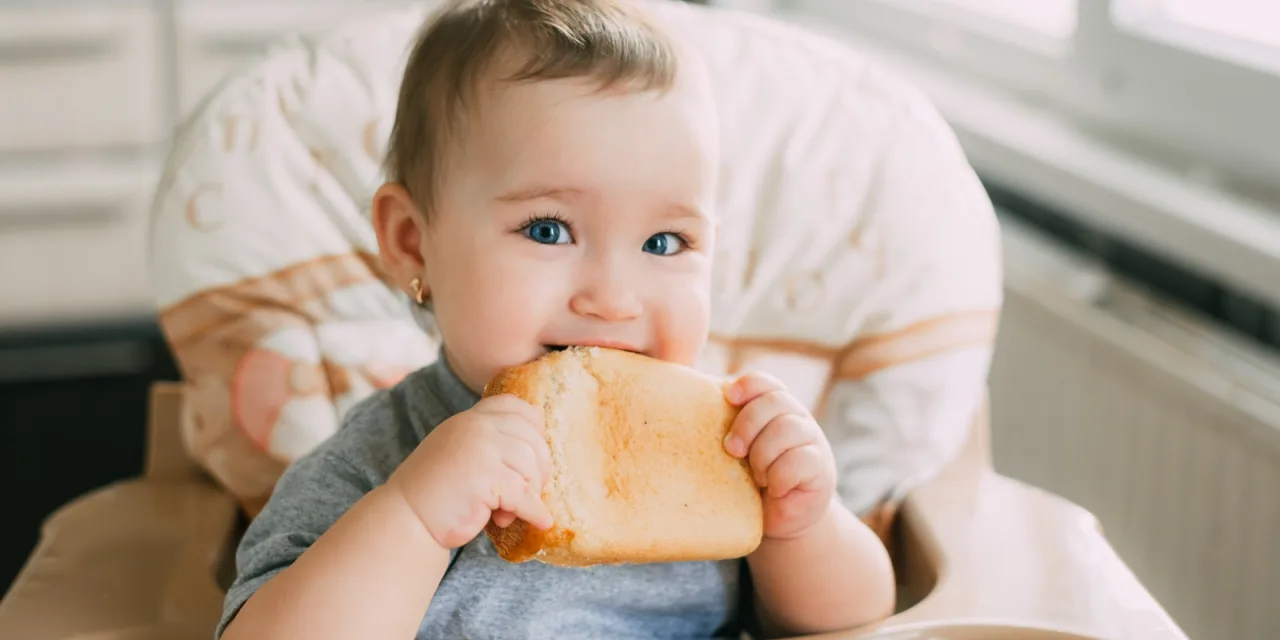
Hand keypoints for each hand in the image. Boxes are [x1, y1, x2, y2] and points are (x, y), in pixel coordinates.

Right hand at [386, 394, 553, 549]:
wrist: (406, 517)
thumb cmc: (436, 491)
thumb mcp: (459, 452)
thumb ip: (487, 444)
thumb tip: (537, 459)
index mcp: (470, 419)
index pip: (515, 407)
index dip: (534, 429)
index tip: (534, 454)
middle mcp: (476, 427)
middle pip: (531, 439)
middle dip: (539, 469)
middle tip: (529, 492)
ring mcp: (480, 449)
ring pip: (531, 466)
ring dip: (531, 493)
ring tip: (511, 511)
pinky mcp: (485, 477)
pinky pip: (524, 494)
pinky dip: (535, 511)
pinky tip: (540, 522)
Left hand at [723, 372, 836, 540]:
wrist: (779, 522)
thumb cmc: (751, 483)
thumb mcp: (737, 451)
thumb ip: (723, 426)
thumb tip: (691, 400)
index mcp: (776, 409)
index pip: (767, 383)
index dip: (749, 385)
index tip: (728, 397)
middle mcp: (799, 419)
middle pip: (775, 402)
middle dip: (748, 424)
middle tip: (732, 451)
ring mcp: (814, 442)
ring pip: (787, 429)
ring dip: (763, 455)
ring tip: (757, 476)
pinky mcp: (821, 469)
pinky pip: (799, 460)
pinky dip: (779, 476)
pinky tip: (774, 489)